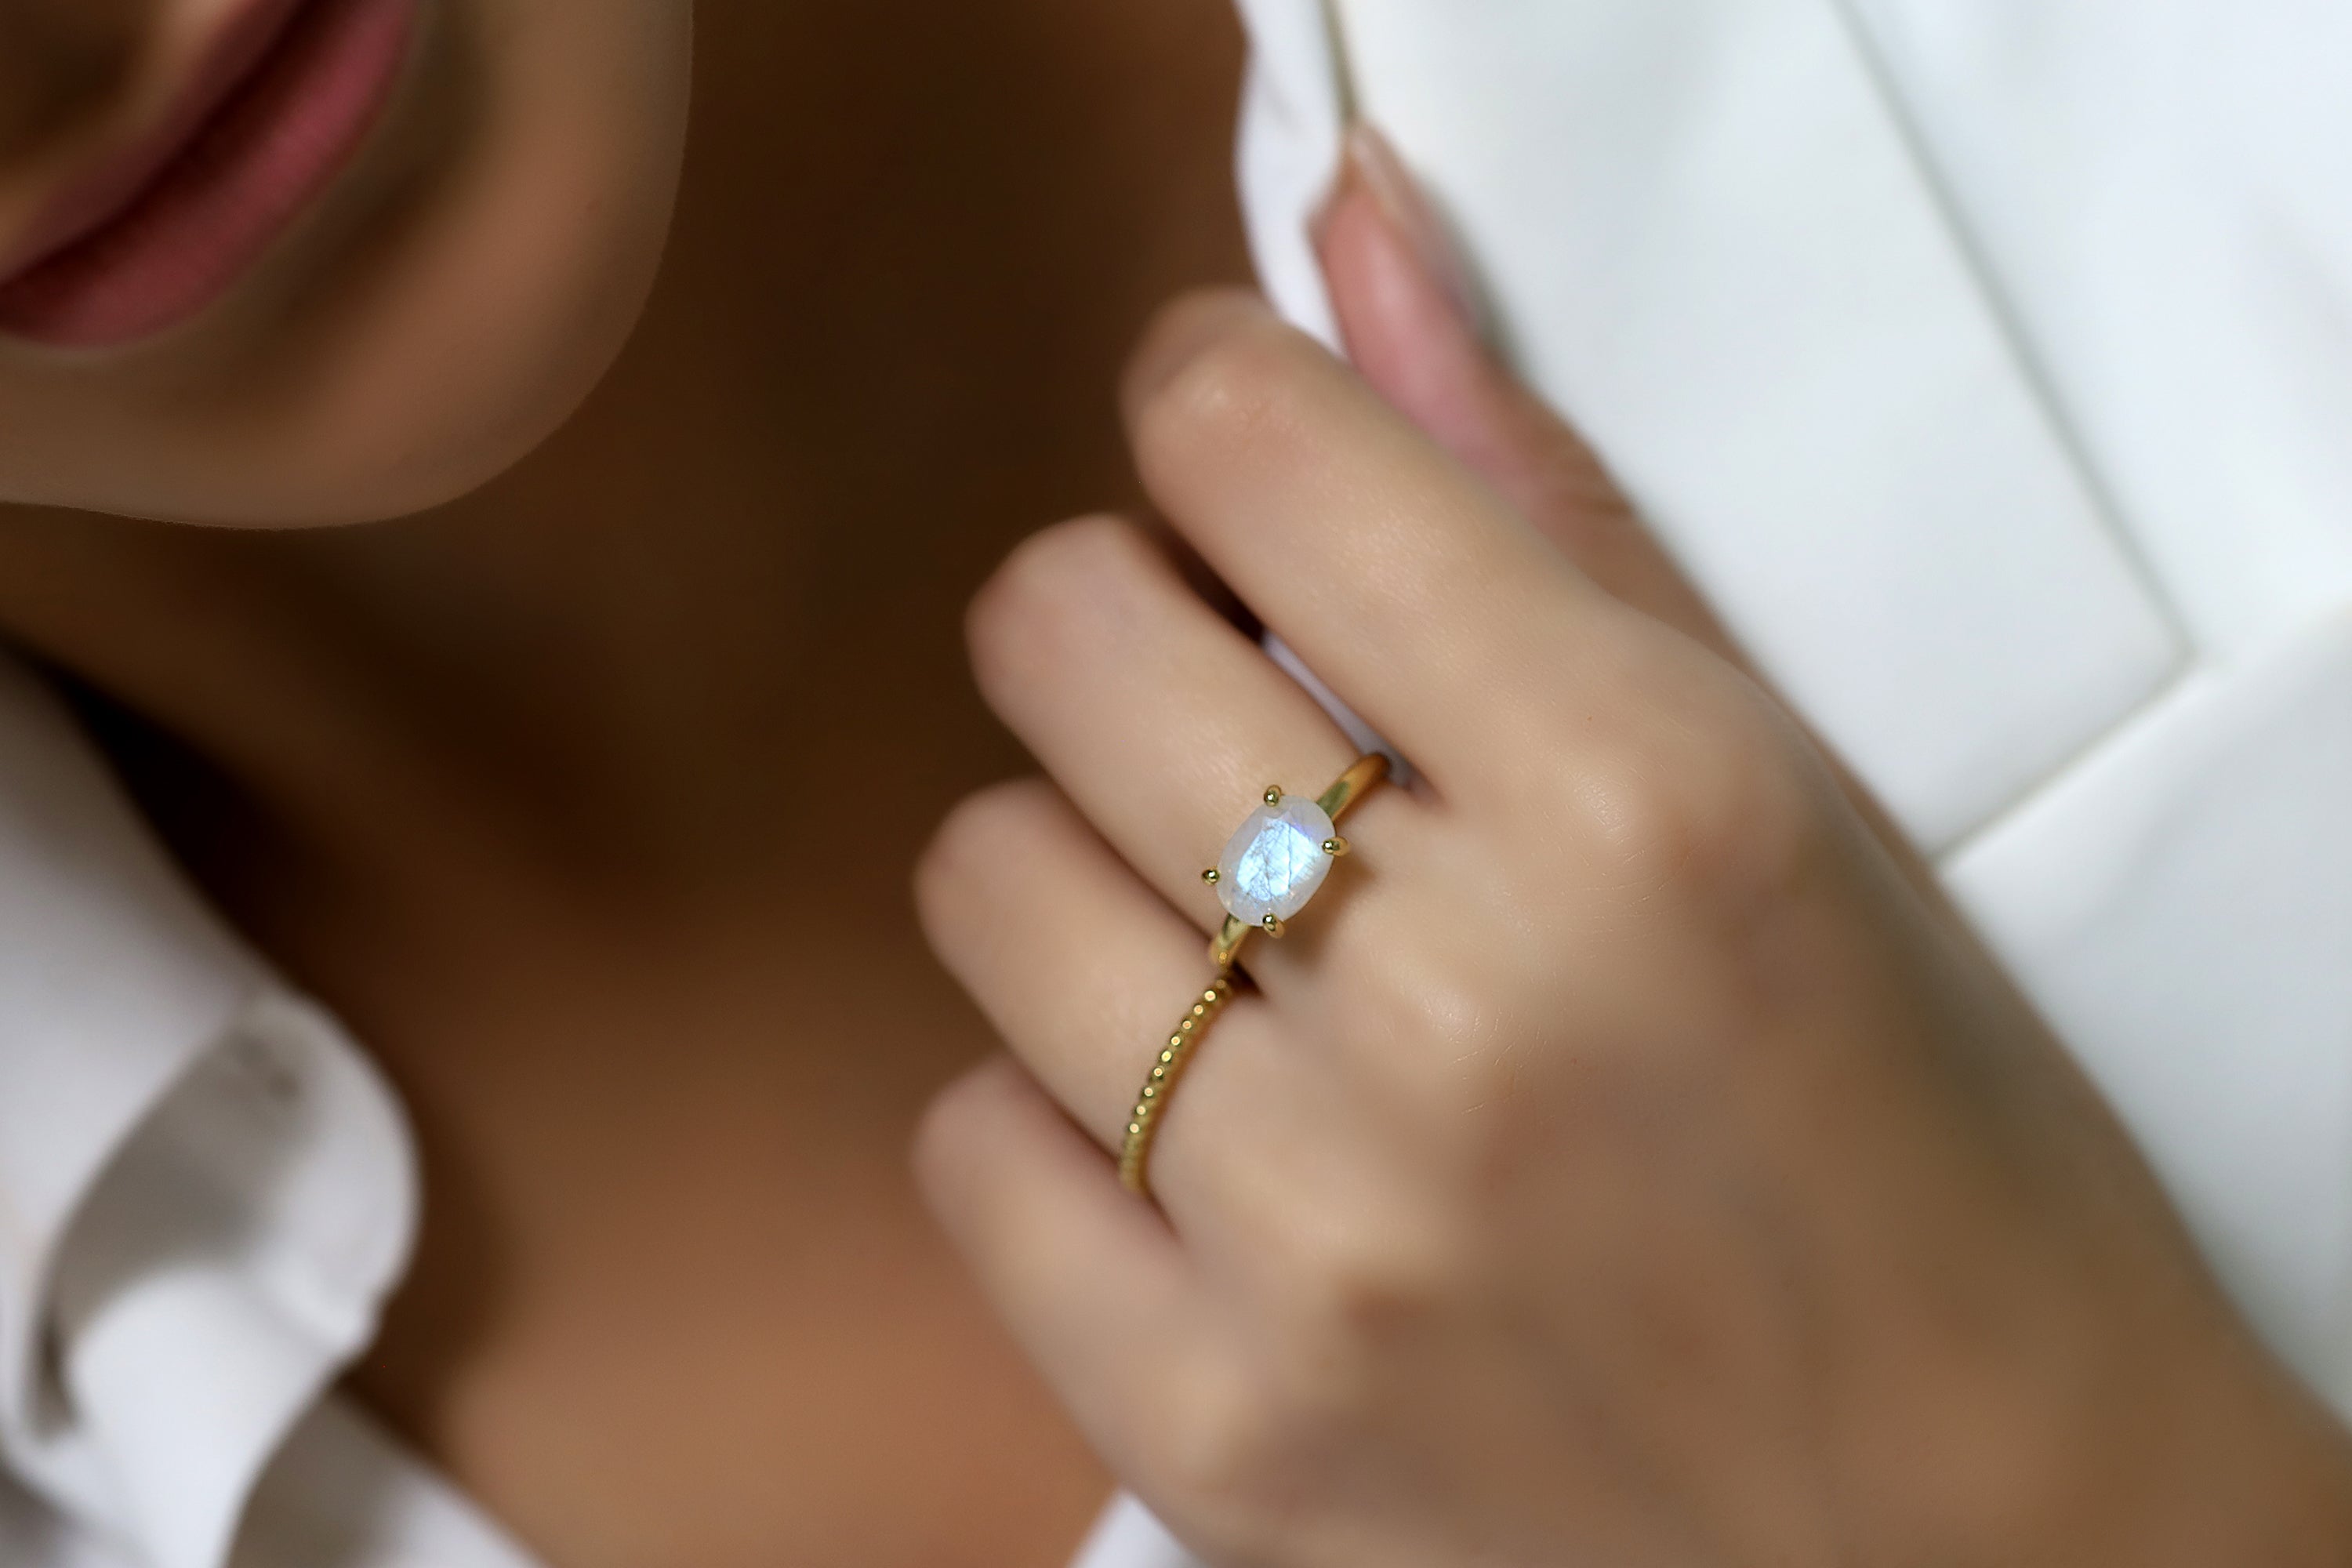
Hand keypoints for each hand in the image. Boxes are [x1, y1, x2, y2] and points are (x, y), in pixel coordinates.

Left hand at [914, 129, 2351, 1565]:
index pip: (1255, 448)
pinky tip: (1202, 1149)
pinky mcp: (1215, 1427)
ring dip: (1088, 878)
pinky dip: (1058, 1120)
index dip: (1212, 404)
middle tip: (1231, 711)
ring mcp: (1319, 1237)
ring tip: (1237, 957)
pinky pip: (967, 1147)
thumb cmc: (1931, 1150)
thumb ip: (1550, 513)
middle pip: (1055, 636)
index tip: (1235, 453)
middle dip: (1122, 624)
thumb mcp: (1794, 797)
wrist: (1983, 1549)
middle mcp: (1465, 1006)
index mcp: (1646, 800)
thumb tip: (1349, 249)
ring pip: (980, 878)